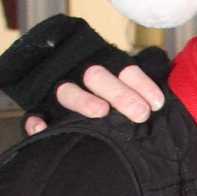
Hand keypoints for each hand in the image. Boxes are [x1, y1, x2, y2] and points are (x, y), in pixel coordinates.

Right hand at [23, 61, 165, 136]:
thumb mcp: (130, 94)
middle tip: (140, 114)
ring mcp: (58, 92)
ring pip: (67, 90)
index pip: (125, 69)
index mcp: (107, 67)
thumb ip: (144, 96)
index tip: (157, 103)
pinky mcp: (39, 110)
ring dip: (83, 100)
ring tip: (100, 112)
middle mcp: (81, 75)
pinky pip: (33, 114)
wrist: (69, 115)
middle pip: (98, 76)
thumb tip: (163, 103)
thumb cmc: (115, 105)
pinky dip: (36, 121)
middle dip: (120, 93)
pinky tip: (43, 128)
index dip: (140, 84)